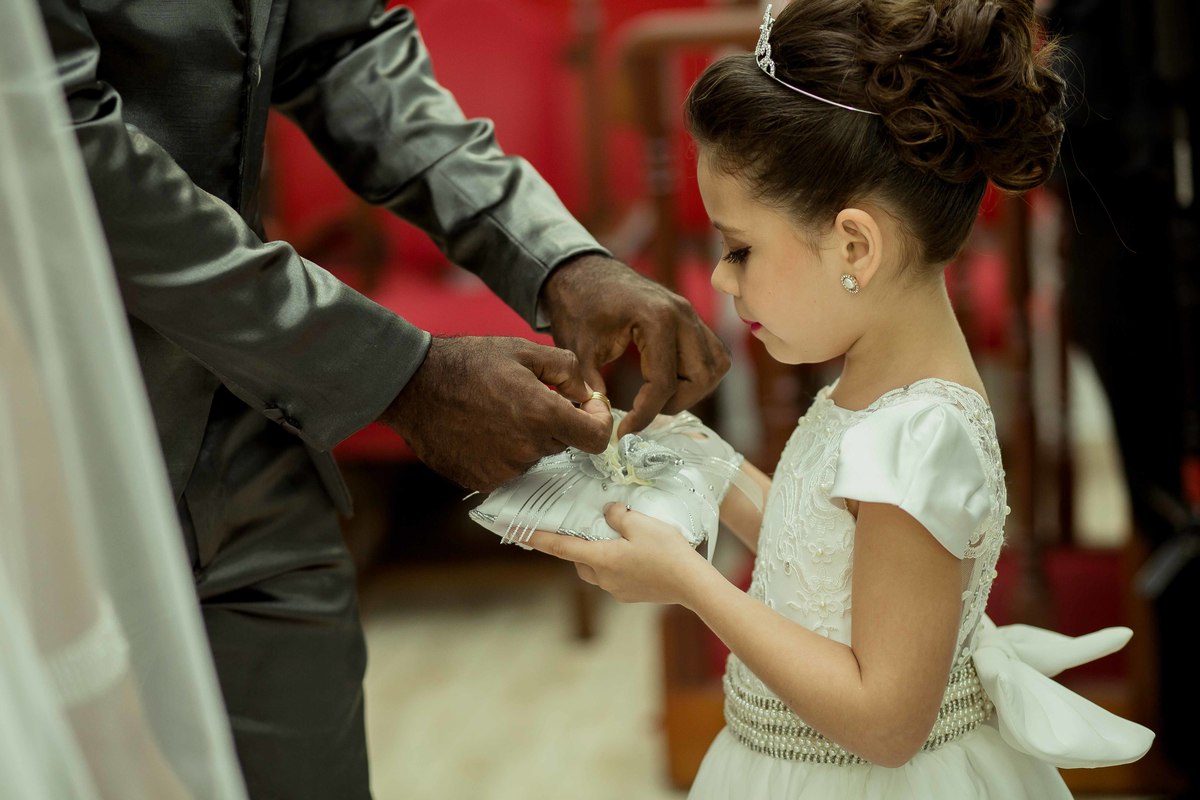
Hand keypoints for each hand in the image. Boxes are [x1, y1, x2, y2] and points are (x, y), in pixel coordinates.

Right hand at [380, 336, 612, 490]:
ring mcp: (504, 468)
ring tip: (498, 411)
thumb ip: (567, 369)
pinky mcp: (482, 479)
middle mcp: (527, 447)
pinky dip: (503, 451)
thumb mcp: (524, 350)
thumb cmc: (468, 363)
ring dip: (528, 437)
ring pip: (534, 455)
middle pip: (563, 444)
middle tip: (528, 398)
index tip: (587, 409)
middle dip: (556, 422)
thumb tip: (586, 394)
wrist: (413, 386)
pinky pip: (508, 468)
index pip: (596, 438)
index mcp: (542, 414)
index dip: (598, 422)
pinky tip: (482, 429)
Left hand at [525, 504, 711, 605]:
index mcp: (600, 559)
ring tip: (619, 539)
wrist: (692, 584)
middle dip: (579, 546)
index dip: (538, 538)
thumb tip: (607, 513)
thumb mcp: (640, 523)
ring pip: (597, 570)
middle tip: (591, 529)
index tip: (517, 532)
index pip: (561, 547)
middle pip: (579, 560)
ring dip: (600, 555)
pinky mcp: (631, 595)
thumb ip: (617, 515)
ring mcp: (617, 590)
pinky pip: (615, 577)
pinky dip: (617, 564)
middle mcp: (603, 578)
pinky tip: (637, 554)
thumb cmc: (667, 552)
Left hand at [540, 255, 729, 436]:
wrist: (582, 272)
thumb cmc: (579, 306)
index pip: (663, 382)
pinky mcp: (691, 319)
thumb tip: (602, 420)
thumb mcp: (578, 348)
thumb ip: (591, 385)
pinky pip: (713, 354)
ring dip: (692, 390)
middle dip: (673, 402)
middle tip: (643, 410)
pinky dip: (698, 374)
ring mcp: (691, 314)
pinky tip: (668, 380)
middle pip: (700, 377)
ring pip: (715, 367)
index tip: (624, 431)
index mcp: (656, 319)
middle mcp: (683, 315)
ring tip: (657, 396)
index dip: (645, 414)